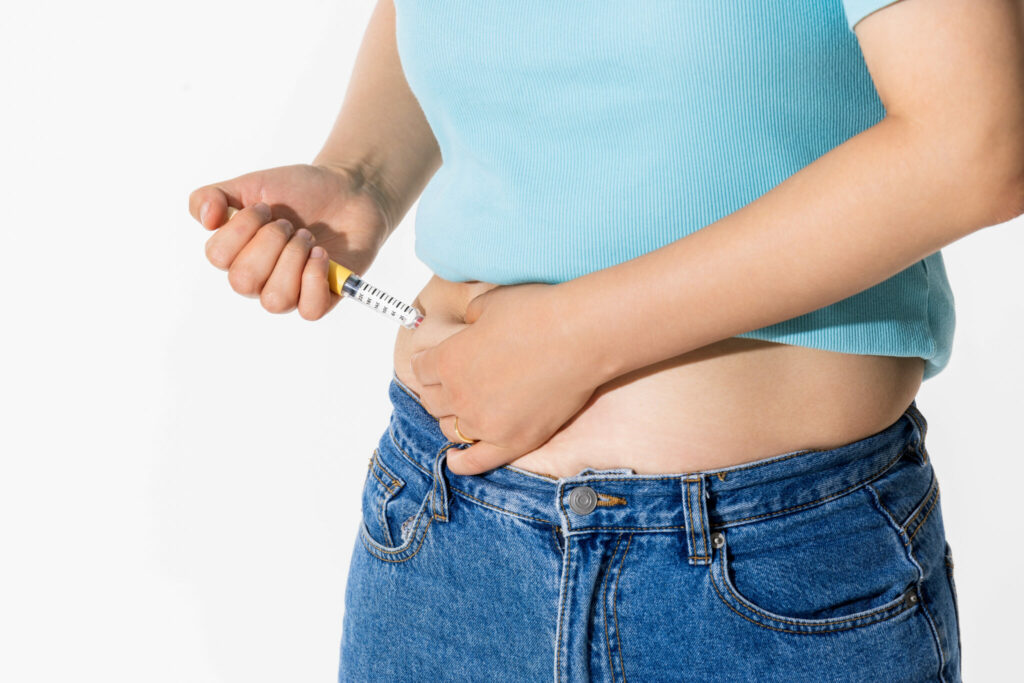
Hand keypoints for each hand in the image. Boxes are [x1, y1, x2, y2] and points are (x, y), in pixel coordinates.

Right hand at [187, 163, 390, 318]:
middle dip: (270, 242)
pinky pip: (309, 310)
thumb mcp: (251, 184)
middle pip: (243, 281)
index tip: (265, 207)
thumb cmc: (298, 191)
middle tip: (289, 224)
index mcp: (237, 253)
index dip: (241, 227)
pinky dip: (315, 279)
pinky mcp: (322, 297)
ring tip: (307, 237)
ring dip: (293, 258)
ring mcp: (291, 291)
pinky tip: (322, 255)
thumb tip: (206, 219)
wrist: (347, 190)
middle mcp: (259, 278)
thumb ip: (214, 196)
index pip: (217, 256)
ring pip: (275, 300)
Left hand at [409, 283, 603, 474]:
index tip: (433, 363)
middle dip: (439, 390)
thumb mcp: (489, 304)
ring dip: (454, 419)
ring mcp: (485, 423)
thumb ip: (470, 319)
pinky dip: (462, 463)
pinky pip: (476, 462)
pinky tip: (455, 459)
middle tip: (453, 383)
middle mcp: (460, 395)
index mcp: (448, 360)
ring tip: (464, 411)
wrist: (580, 336)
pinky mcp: (513, 441)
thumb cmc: (538, 313)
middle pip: (432, 401)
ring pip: (451, 430)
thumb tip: (471, 326)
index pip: (421, 369)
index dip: (428, 363)